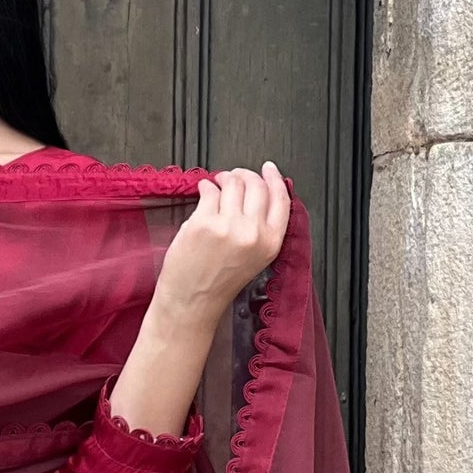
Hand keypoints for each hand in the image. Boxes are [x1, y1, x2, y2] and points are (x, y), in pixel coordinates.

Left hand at [152, 163, 289, 326]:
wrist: (192, 302)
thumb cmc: (218, 284)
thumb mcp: (255, 258)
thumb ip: (261, 227)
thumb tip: (260, 193)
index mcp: (270, 242)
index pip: (281, 198)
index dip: (275, 179)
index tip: (269, 170)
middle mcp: (252, 233)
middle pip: (257, 185)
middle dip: (246, 175)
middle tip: (235, 176)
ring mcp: (228, 226)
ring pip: (233, 183)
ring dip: (224, 178)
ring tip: (217, 183)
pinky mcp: (204, 222)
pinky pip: (209, 191)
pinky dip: (206, 187)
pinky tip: (204, 191)